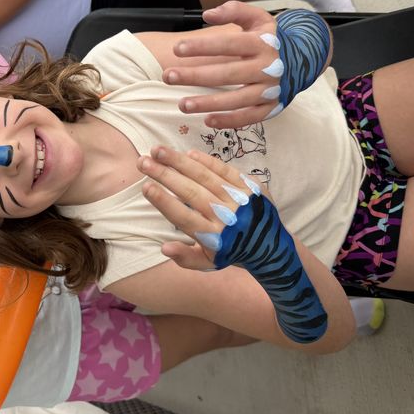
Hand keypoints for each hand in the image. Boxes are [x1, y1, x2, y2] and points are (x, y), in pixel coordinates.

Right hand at [138, 146, 262, 270]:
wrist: (271, 247)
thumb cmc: (230, 252)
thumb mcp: (208, 262)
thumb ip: (185, 257)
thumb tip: (164, 247)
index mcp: (212, 237)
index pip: (182, 217)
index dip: (163, 201)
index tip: (145, 186)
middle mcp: (226, 217)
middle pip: (190, 192)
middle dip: (164, 175)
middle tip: (142, 161)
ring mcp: (239, 200)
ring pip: (205, 176)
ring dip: (179, 161)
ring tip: (158, 150)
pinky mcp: (251, 187)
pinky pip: (225, 170)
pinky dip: (206, 161)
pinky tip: (187, 153)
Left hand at [163, 1, 281, 128]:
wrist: (303, 59)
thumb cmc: (270, 38)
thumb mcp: (258, 18)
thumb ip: (234, 10)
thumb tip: (207, 14)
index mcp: (262, 43)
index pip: (229, 44)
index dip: (203, 46)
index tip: (177, 48)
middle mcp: (268, 67)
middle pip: (228, 74)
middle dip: (196, 76)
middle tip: (168, 76)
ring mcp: (270, 89)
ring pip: (238, 100)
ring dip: (208, 103)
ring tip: (182, 104)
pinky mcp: (272, 107)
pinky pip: (250, 117)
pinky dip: (230, 121)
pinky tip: (207, 121)